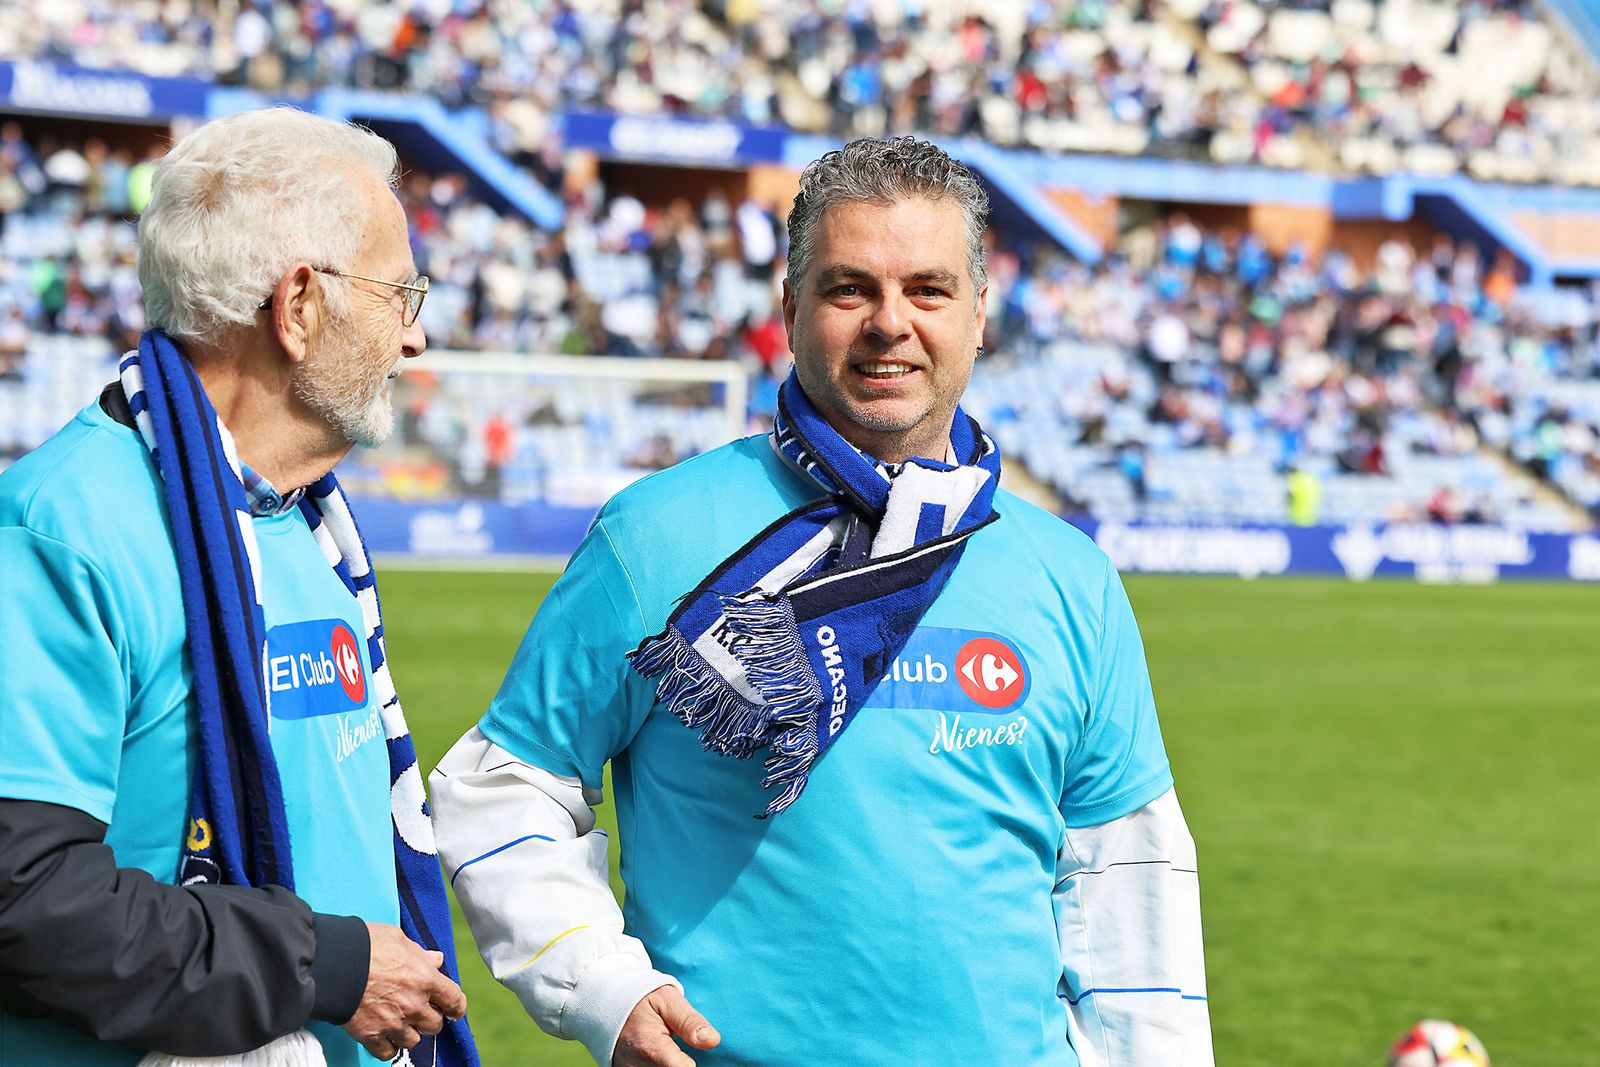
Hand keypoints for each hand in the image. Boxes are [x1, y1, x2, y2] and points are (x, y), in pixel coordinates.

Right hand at [341, 922, 466, 1060]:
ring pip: (413, 1041)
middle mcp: (414, 1005)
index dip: (456, 1007)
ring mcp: (393, 1024)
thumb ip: (421, 954)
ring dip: (409, 1033)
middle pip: (435, 1025)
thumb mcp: (399, 939)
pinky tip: (384, 1036)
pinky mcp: (372, 1036)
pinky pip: (388, 1053)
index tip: (453, 1009)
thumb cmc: (366, 945)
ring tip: (400, 1023)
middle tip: (420, 1011)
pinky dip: (388, 1047)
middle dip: (430, 1019)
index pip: (455, 1001)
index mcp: (426, 979)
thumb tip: (436, 960)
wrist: (334, 964)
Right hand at [612, 984, 720, 1066]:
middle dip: (677, 1063)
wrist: (605, 1001)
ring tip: (662, 1048)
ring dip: (666, 1063)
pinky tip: (654, 1055)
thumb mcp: (667, 999)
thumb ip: (689, 1021)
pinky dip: (655, 1064)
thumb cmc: (640, 997)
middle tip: (671, 1044)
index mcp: (649, 1046)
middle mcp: (635, 1066)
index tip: (688, 1051)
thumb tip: (713, 1041)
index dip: (691, 1063)